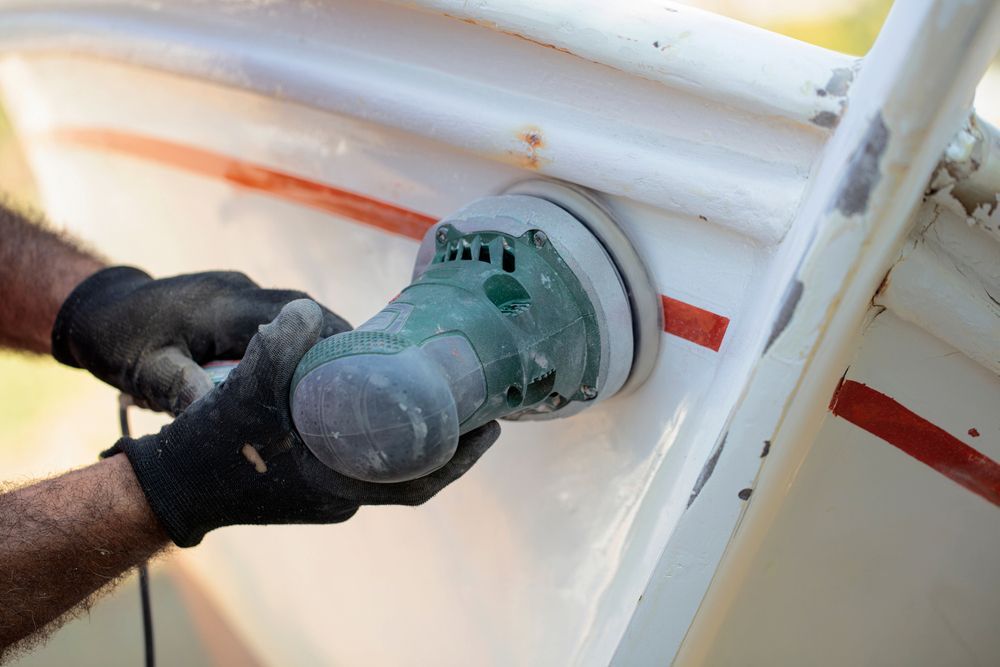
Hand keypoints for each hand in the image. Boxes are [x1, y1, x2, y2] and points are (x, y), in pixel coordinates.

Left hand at [51, 267, 350, 413]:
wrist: (99, 307)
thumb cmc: (121, 342)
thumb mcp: (147, 371)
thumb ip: (184, 389)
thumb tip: (223, 418)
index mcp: (224, 308)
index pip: (294, 318)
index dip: (330, 342)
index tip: (357, 371)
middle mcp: (240, 290)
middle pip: (307, 309)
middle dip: (337, 340)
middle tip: (363, 380)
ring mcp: (240, 289)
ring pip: (297, 309)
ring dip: (320, 337)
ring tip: (343, 378)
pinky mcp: (237, 296)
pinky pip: (280, 312)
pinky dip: (300, 336)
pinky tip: (306, 368)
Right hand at [113, 299, 499, 546]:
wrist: (169, 487)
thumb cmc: (211, 449)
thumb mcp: (245, 394)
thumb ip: (277, 350)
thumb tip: (307, 310)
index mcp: (340, 487)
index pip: (420, 482)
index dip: (461, 458)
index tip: (491, 427)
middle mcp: (340, 496)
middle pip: (412, 472)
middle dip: (449, 442)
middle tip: (477, 402)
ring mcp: (325, 492)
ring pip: (388, 466)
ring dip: (417, 437)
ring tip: (440, 396)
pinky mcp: (309, 483)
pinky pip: (361, 460)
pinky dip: (382, 435)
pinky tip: (382, 401)